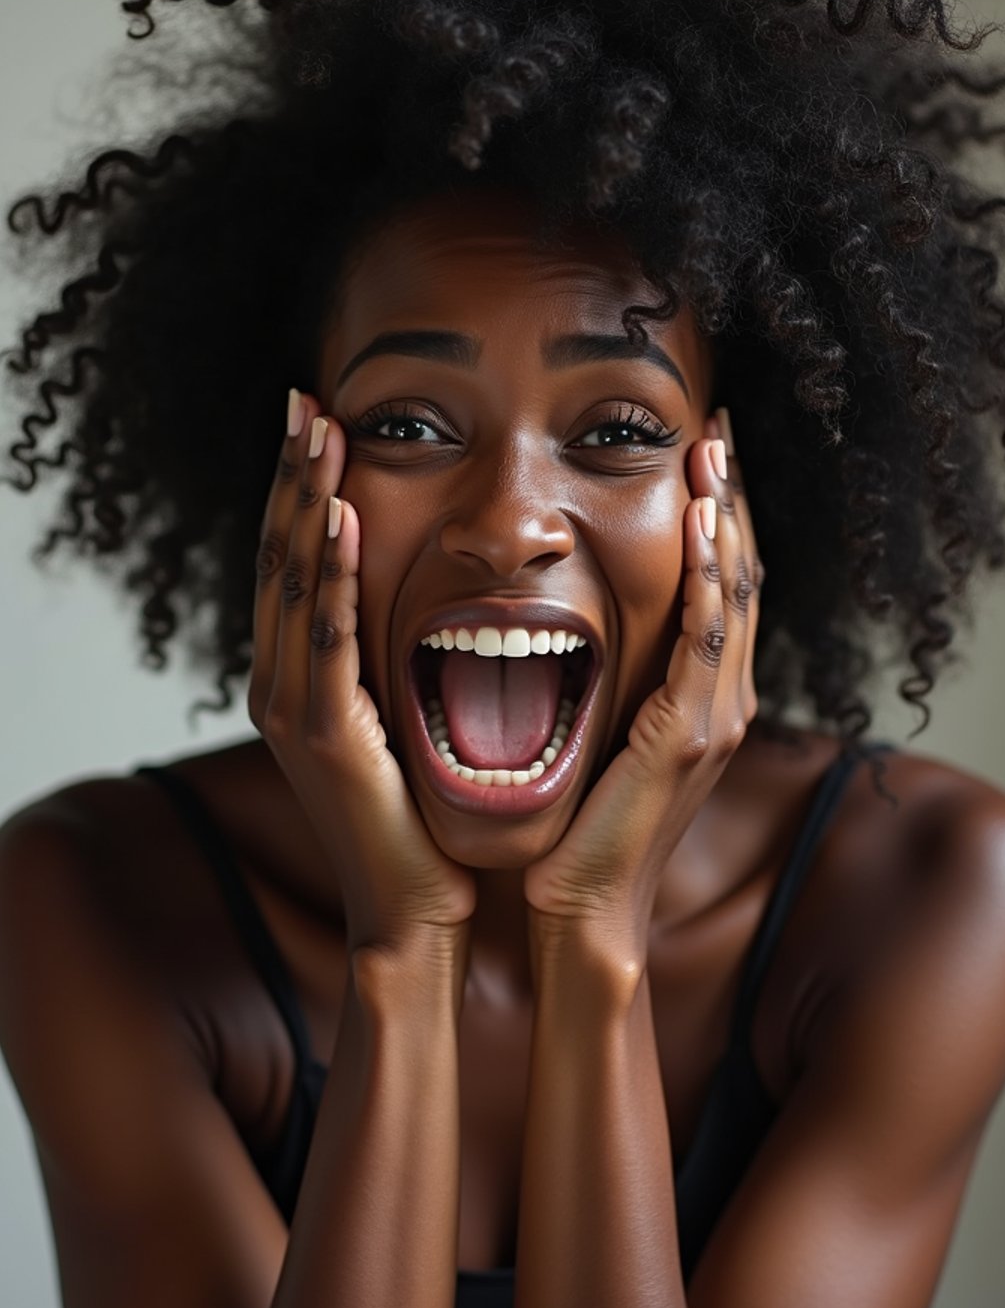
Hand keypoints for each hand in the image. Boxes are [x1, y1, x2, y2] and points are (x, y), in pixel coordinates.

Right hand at [249, 393, 476, 955]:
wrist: (414, 906)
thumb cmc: (415, 818)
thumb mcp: (397, 721)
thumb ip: (389, 663)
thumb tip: (422, 603)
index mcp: (300, 680)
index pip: (293, 566)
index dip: (300, 492)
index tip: (318, 424)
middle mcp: (282, 685)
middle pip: (279, 559)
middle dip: (294, 477)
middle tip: (306, 401)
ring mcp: (295, 709)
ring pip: (292, 585)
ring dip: (305, 502)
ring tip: (318, 432)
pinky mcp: (325, 734)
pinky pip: (325, 638)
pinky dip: (329, 575)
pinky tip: (338, 518)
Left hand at [523, 411, 763, 970]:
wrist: (585, 906)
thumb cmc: (587, 829)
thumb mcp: (611, 739)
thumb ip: (621, 688)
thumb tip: (587, 632)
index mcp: (707, 701)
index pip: (724, 591)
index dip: (718, 523)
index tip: (701, 459)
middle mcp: (726, 703)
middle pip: (743, 579)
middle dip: (730, 502)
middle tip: (715, 432)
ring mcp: (715, 719)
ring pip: (736, 597)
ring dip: (725, 520)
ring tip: (713, 454)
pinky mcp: (688, 736)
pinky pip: (708, 641)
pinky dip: (710, 579)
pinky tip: (702, 526)